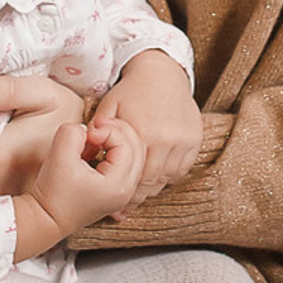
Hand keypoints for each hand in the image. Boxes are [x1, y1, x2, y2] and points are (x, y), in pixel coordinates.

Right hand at [27, 115, 147, 238]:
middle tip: (95, 127)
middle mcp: (126, 191)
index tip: (87, 133)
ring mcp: (123, 193)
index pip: (126, 144)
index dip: (107, 130)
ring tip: (93, 140)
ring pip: (133, 155)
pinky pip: (125, 163)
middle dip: (117, 131)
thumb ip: (73, 132)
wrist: (46, 219)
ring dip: (115, 141)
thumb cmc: (52, 193)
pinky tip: (93, 151)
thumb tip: (86, 129)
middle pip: (137, 148)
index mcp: (118, 184)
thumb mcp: (59, 155)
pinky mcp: (115, 191)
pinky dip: (112, 152)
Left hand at [91, 49, 202, 199]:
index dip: (125, 196)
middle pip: (152, 183)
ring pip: (168, 179)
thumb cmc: (130, 91)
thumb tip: (87, 146)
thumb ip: (98, 128)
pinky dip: (168, 177)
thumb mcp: (109, 106)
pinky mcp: (195, 140)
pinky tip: (155, 178)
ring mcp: (184, 141)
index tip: (116, 210)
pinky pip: (182, 170)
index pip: (134, 178)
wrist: (162, 73)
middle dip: (138, 198)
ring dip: (153, 189)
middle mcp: (167, 140)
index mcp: (144, 133)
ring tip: (138, 195)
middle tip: (125, 208)